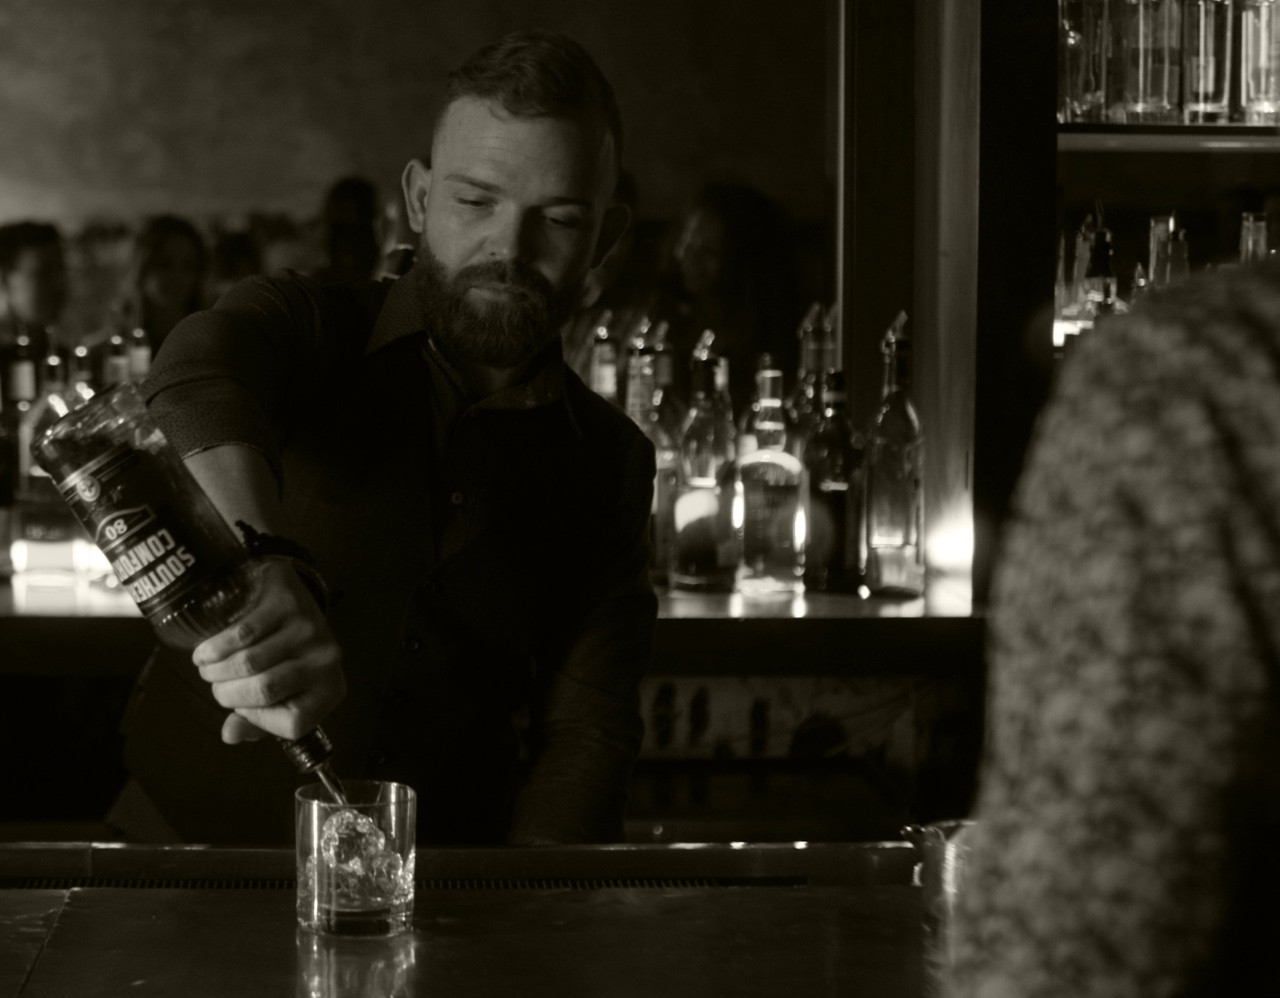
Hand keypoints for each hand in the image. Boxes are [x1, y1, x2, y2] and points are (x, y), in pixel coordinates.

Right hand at [192, 558, 345, 743]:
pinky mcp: (287, 603)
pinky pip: (242, 634)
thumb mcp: (279, 695)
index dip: (258, 719)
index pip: (293, 723)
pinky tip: (205, 653)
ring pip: (248, 662)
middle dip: (227, 693)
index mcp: (330, 691)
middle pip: (264, 690)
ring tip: (207, 669)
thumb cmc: (283, 659)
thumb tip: (230, 735)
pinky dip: (214, 648)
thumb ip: (256, 722)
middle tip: (214, 686)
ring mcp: (309, 630)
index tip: (240, 708)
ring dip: (215, 671)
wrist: (292, 603)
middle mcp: (327, 661)